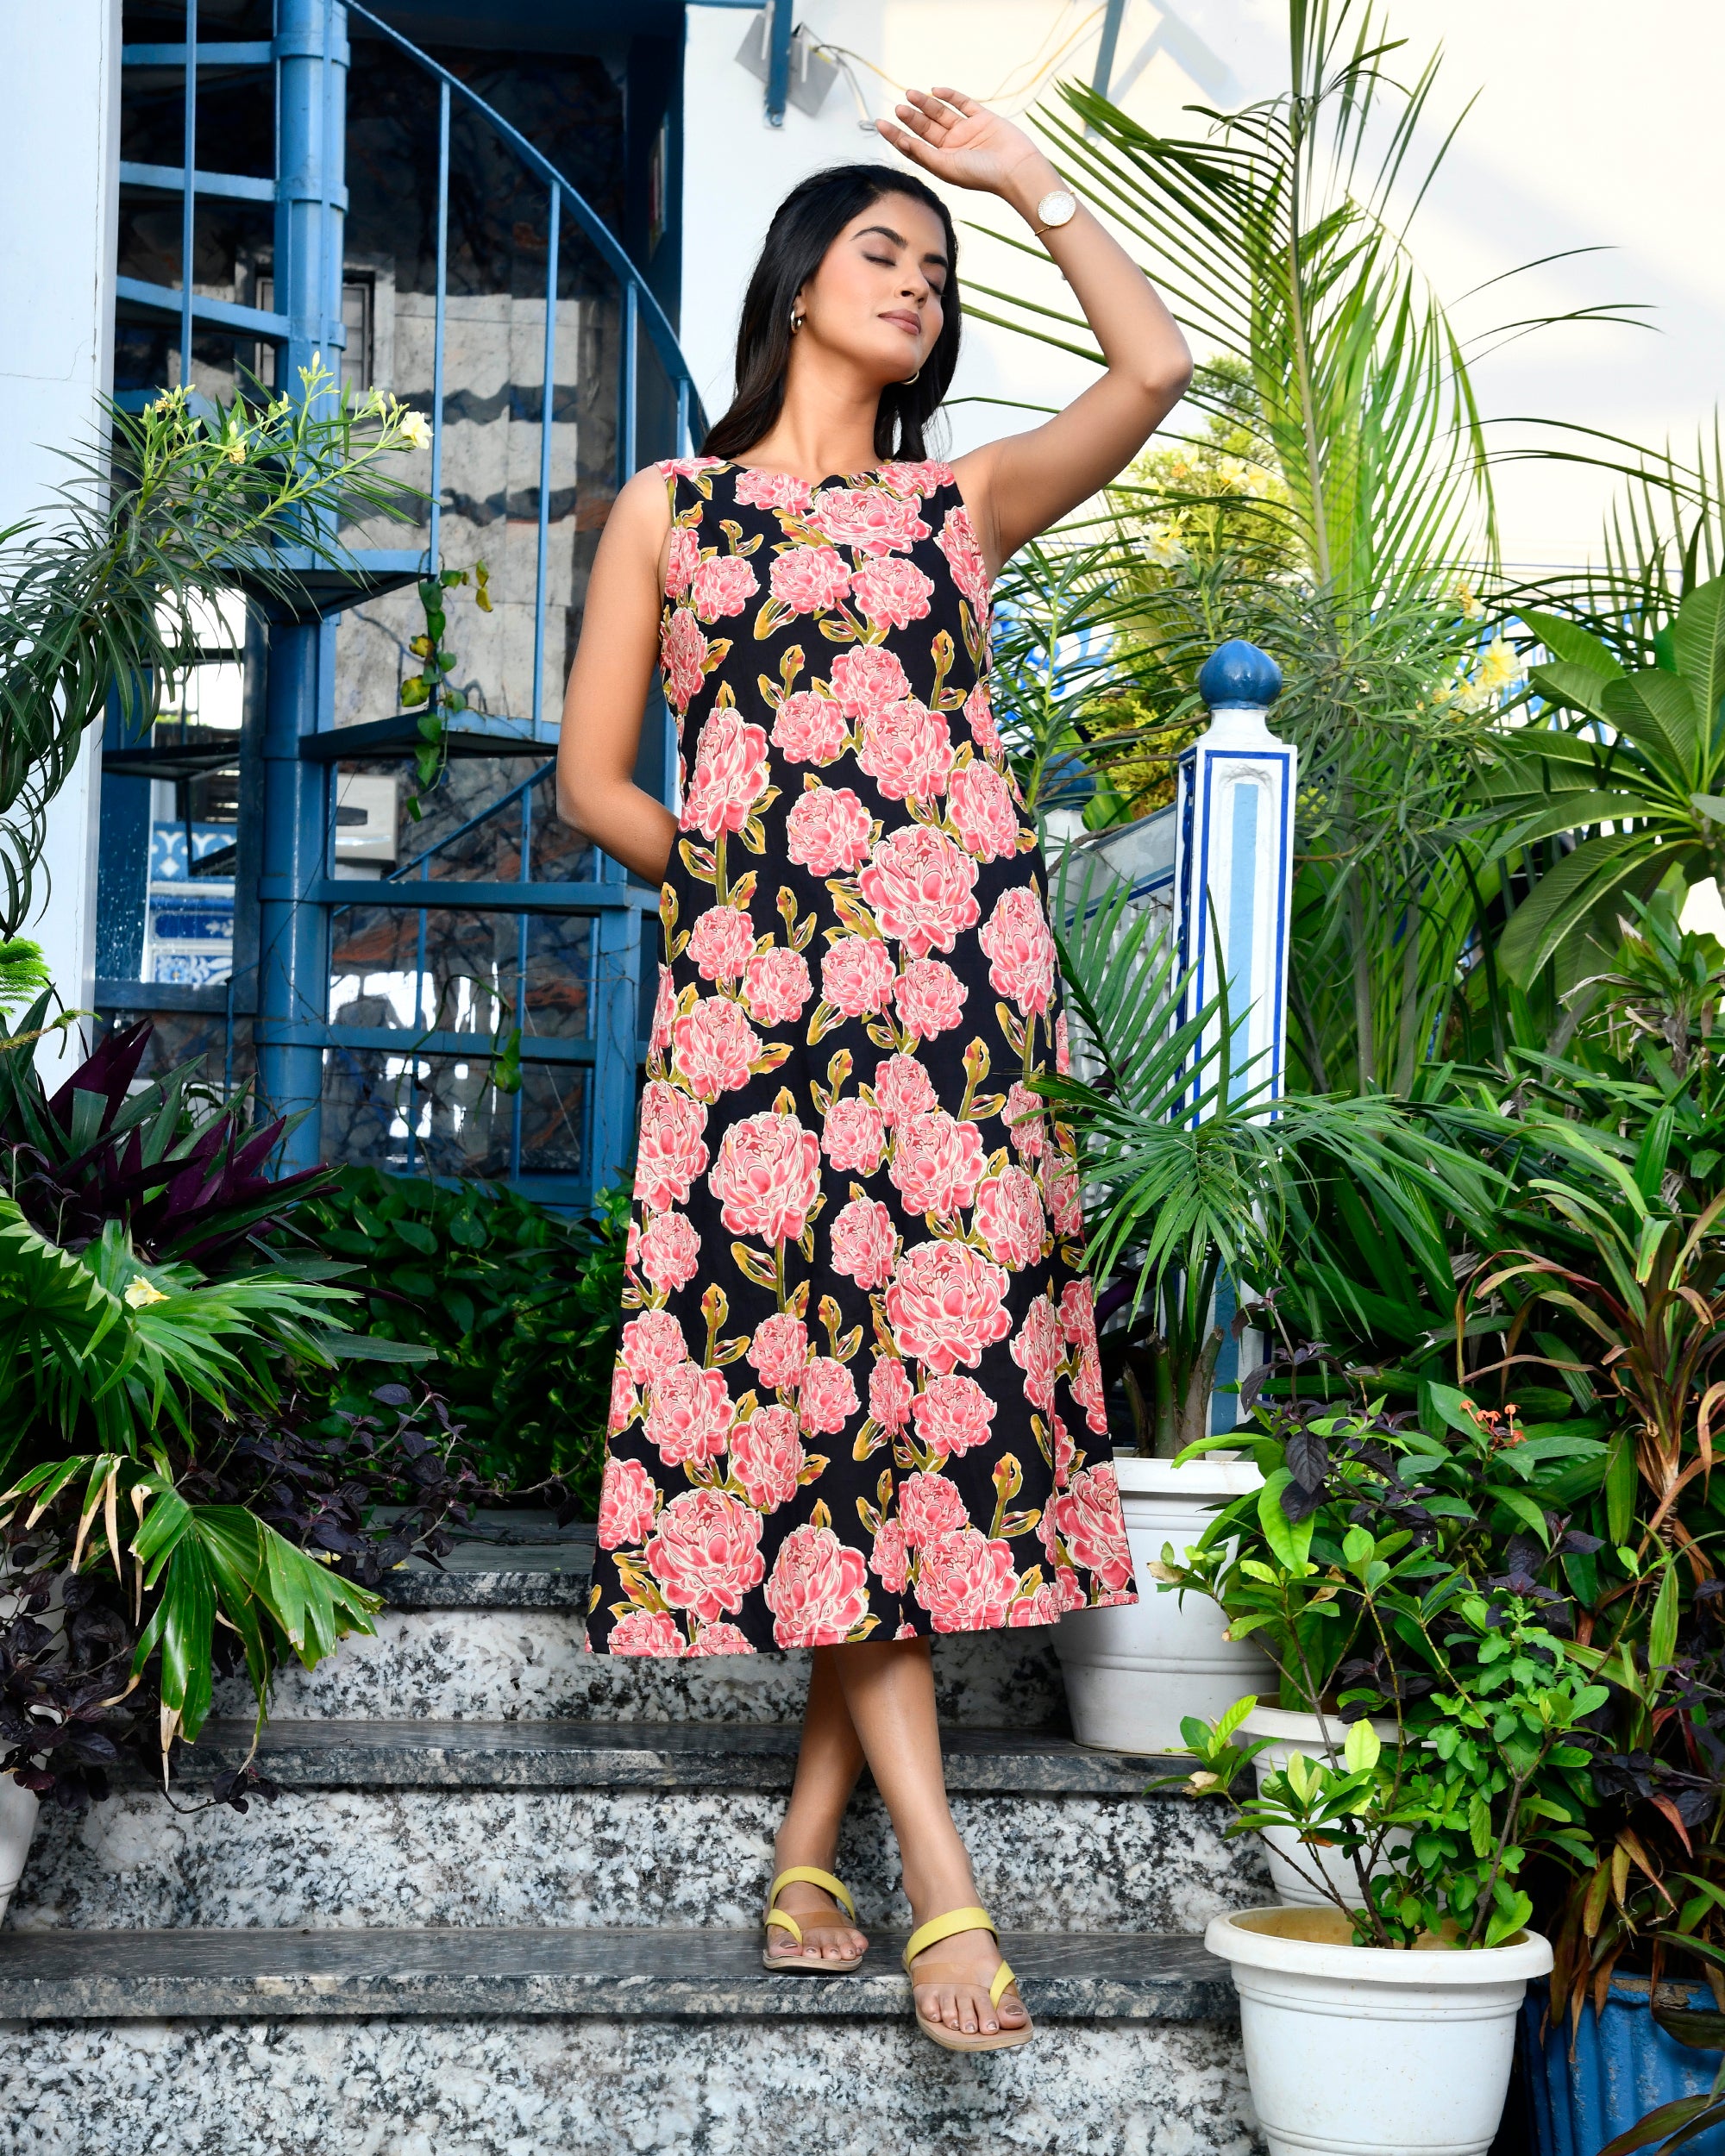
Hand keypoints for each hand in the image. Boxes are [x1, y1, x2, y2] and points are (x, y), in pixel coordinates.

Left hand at [876, 87, 1054, 207]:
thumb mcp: (946, 167)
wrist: (1016, 168)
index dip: (897, 135)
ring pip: (941, 113)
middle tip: (899, 107)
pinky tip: (935, 90)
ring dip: (926, 104)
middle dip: (911, 117)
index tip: (880, 123)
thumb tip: (902, 141)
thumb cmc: (981, 175)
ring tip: (910, 94)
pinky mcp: (982, 118)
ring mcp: (968, 131)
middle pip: (926, 128)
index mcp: (943, 163)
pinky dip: (950, 96)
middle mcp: (953, 147)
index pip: (915, 146)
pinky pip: (963, 103)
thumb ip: (924, 154)